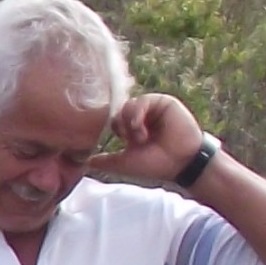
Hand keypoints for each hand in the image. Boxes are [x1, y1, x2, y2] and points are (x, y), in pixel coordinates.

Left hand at [90, 92, 207, 184]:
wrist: (180, 164)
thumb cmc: (156, 165)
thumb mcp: (124, 163)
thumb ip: (105, 161)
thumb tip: (85, 161)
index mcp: (133, 130)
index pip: (113, 120)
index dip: (113, 129)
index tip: (120, 141)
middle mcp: (142, 118)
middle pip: (118, 111)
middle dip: (120, 127)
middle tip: (131, 141)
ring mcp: (153, 109)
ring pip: (127, 105)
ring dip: (129, 122)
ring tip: (141, 138)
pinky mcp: (163, 103)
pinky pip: (142, 100)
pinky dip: (136, 113)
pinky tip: (140, 127)